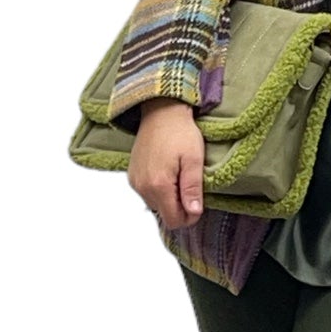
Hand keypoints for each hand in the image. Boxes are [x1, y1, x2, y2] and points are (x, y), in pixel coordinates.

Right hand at [128, 98, 204, 226]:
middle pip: (164, 214)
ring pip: (156, 205)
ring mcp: (135, 181)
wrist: (160, 111)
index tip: (198, 202)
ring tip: (179, 175)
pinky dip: (159, 189)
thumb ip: (192, 188)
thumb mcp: (194, 159)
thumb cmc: (180, 132)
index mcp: (158, 185)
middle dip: (180, 206)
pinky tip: (167, 173)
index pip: (173, 220)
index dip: (189, 217)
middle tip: (190, 184)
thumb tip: (193, 212)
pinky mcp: (132, 175)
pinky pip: (147, 193)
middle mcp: (142, 187)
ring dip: (169, 198)